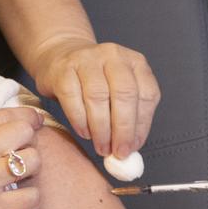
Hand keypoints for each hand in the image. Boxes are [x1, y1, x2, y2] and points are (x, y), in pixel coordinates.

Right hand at [0, 107, 44, 208]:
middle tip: (28, 148)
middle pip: (23, 131)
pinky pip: (31, 197)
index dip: (24, 116)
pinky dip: (32, 197)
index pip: (1, 114)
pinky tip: (21, 199)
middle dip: (30, 138)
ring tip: (23, 175)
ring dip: (33, 167)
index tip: (33, 120)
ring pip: (33, 161)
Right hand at [31, 35, 158, 158]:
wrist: (60, 58)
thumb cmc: (93, 81)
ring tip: (101, 146)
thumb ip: (129, 117)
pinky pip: (73, 98)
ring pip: (98, 97)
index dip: (142, 125)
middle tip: (118, 152)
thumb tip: (131, 148)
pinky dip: (80, 121)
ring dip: (101, 129)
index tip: (134, 147)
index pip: (147, 94)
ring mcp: (87, 59)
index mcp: (135, 62)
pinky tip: (84, 132)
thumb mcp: (118, 91)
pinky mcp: (64, 69)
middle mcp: (113, 56)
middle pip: (124, 94)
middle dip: (123, 129)